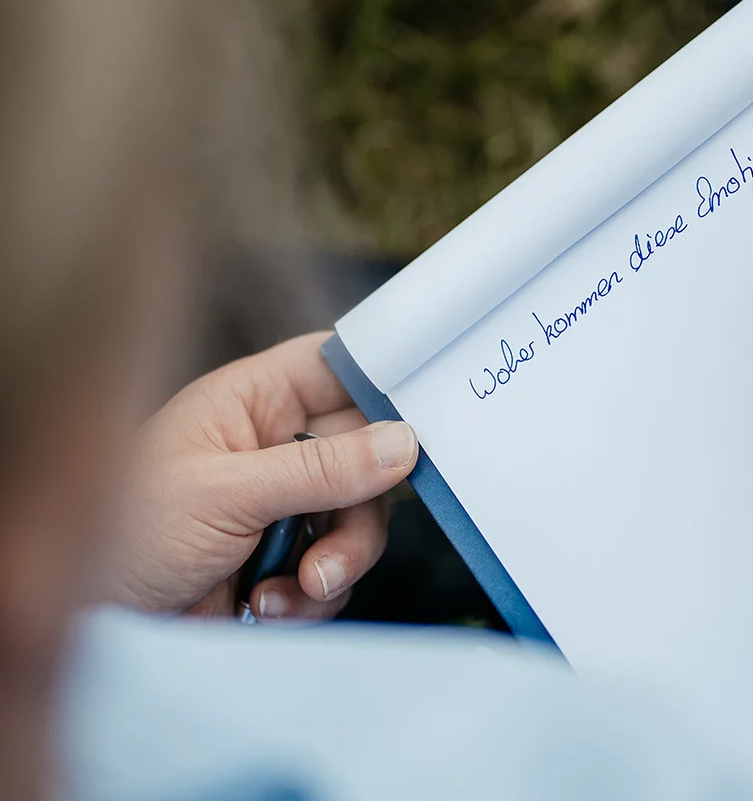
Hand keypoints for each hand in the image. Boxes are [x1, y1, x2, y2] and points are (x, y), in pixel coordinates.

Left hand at [105, 332, 417, 620]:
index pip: (334, 369)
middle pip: (363, 454)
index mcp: (251, 403)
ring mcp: (281, 505)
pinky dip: (314, 597)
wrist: (88, 626)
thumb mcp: (224, 495)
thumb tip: (404, 443)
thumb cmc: (121, 535)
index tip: (423, 413)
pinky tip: (269, 609)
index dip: (380, 383)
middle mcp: (273, 446)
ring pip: (357, 518)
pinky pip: (335, 570)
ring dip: (339, 561)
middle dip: (359, 507)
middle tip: (337, 550)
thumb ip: (319, 470)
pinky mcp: (282, 561)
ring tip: (299, 591)